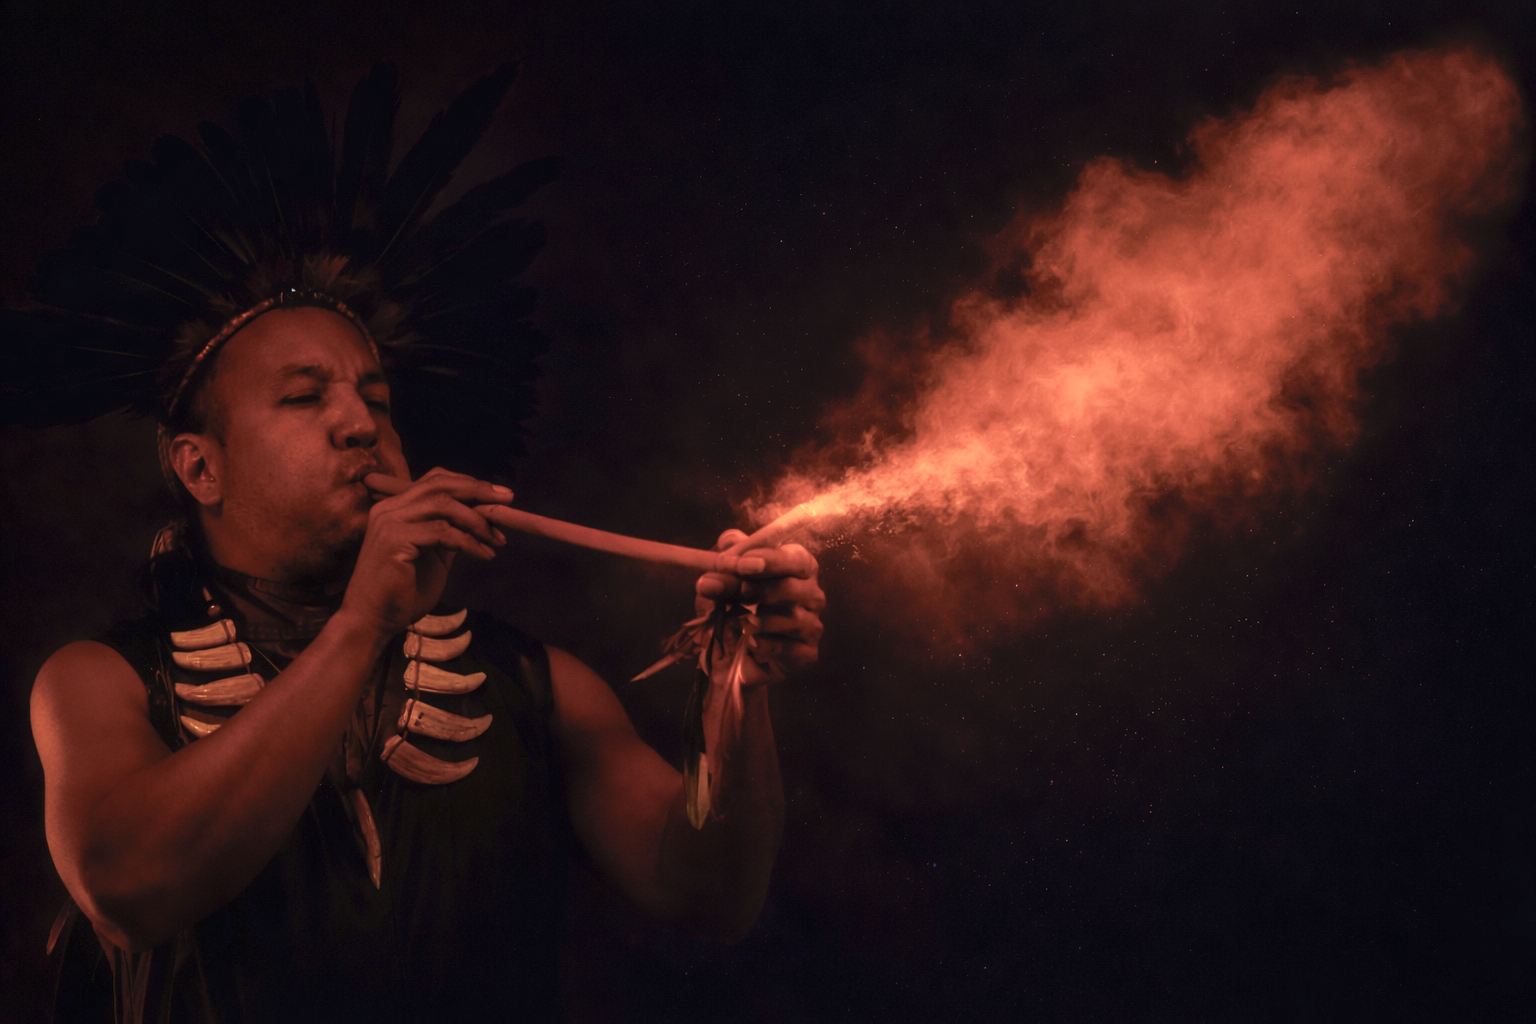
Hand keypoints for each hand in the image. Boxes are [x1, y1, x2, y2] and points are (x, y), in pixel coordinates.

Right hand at [340, 468, 511, 636]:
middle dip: (478, 490)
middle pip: (440, 484)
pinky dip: (469, 542)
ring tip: (497, 540)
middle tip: (507, 501)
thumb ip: (450, 533)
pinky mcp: (394, 540)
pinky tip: (484, 555)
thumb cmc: (403, 592)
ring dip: (477, 521)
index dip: (469, 484)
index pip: (435, 480)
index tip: (499, 495)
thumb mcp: (433, 555)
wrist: (374, 620)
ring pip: (444, 505)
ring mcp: (390, 522)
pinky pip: (442, 532)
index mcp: (396, 508)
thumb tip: (480, 518)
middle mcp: (390, 509)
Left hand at [695, 529, 824, 685]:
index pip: (795, 558)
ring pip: (794, 619)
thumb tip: (728, 540)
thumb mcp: (725, 581)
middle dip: (759, 588)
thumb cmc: (736, 609)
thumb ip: (729, 558)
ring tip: (741, 621)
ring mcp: (812, 626)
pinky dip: (766, 645)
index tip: (739, 563)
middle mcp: (811, 596)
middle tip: (735, 590)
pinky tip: (751, 643)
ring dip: (762, 619)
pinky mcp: (806, 654)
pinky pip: (789, 649)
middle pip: (794, 588)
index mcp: (798, 570)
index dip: (769, 560)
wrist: (733, 655)